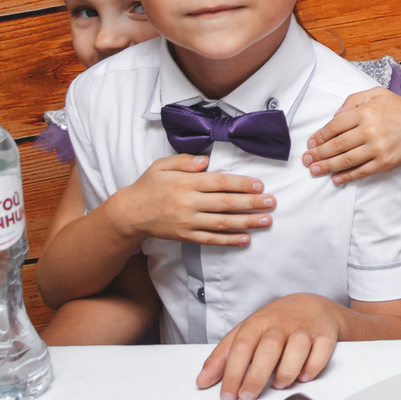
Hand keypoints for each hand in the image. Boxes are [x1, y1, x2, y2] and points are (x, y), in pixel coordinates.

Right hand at [120, 153, 272, 245]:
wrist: (129, 214)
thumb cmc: (148, 186)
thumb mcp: (162, 166)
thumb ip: (185, 160)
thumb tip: (206, 159)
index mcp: (186, 182)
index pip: (220, 182)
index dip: (242, 184)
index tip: (260, 185)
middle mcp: (188, 202)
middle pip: (226, 203)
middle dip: (251, 203)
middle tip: (272, 203)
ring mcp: (187, 221)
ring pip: (222, 222)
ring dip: (246, 222)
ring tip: (266, 221)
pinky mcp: (185, 236)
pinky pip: (210, 239)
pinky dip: (228, 240)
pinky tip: (245, 239)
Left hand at [196, 294, 342, 399]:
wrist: (311, 306)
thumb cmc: (274, 324)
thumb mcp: (245, 333)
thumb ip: (223, 357)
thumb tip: (202, 381)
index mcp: (258, 323)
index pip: (241, 347)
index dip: (232, 373)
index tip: (228, 396)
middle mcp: (281, 325)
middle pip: (268, 348)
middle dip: (256, 376)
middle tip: (247, 396)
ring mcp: (305, 329)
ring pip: (298, 347)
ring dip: (287, 370)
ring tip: (279, 385)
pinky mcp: (325, 336)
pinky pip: (322, 351)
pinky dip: (313, 366)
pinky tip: (303, 377)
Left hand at [303, 89, 400, 184]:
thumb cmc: (400, 110)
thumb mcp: (378, 94)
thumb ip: (354, 100)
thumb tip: (335, 116)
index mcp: (367, 111)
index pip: (335, 126)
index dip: (320, 136)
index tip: (311, 143)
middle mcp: (371, 130)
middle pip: (337, 145)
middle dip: (318, 154)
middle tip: (306, 159)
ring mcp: (378, 148)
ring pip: (346, 160)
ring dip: (327, 166)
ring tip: (314, 170)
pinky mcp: (385, 162)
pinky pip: (361, 171)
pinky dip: (347, 177)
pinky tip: (336, 179)